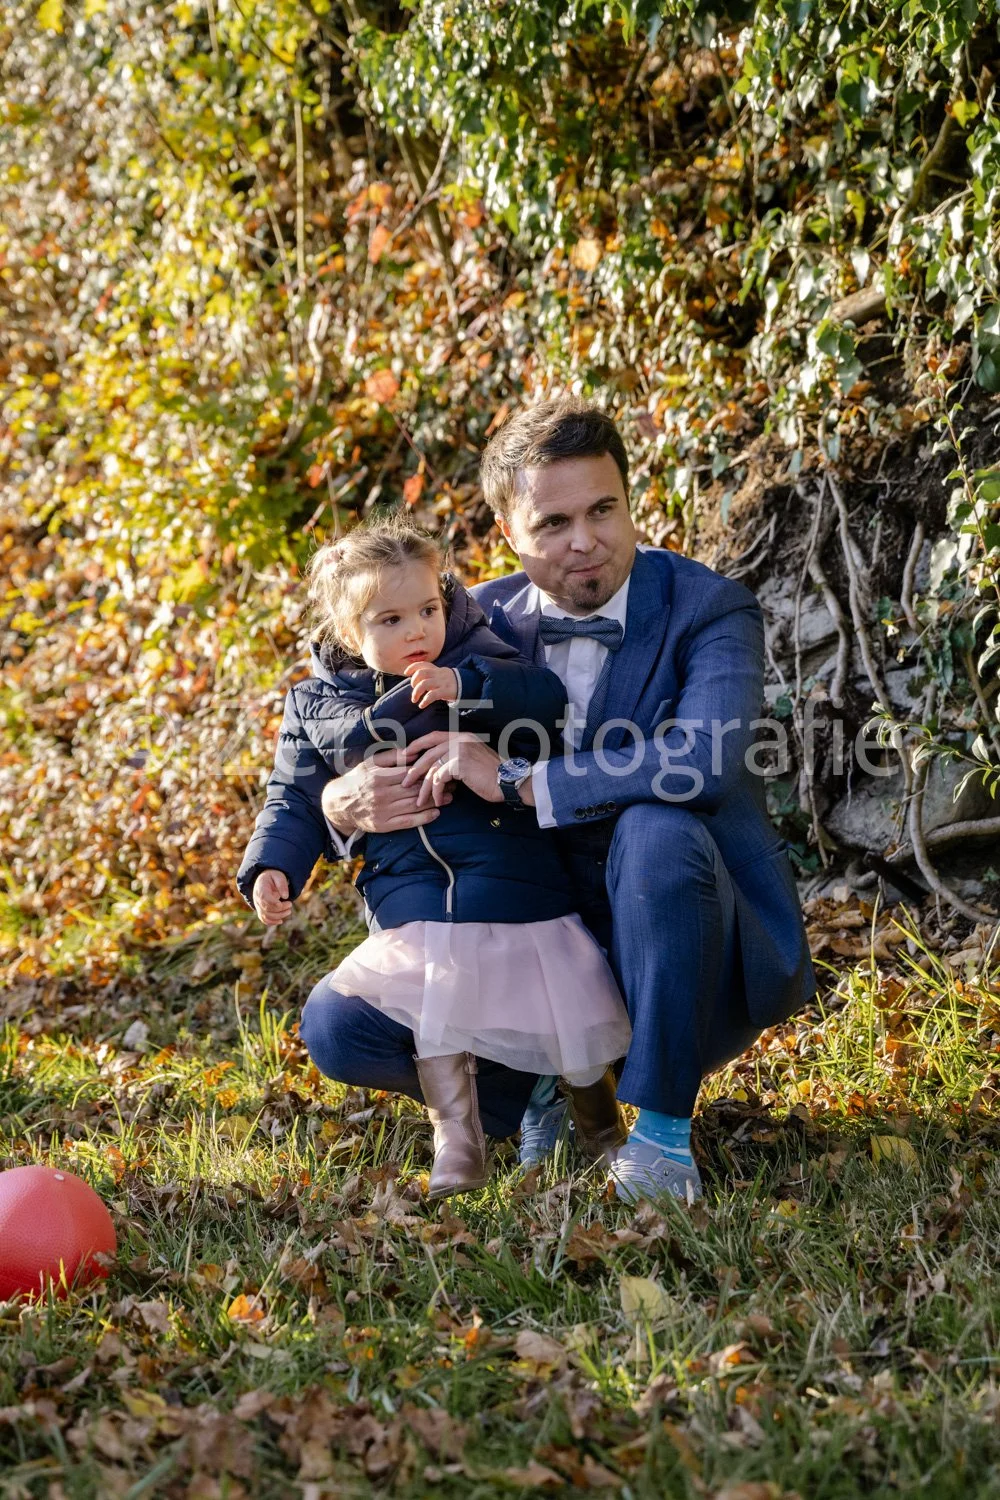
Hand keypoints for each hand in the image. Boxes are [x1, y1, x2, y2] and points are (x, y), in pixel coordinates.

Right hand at [253, 869, 291, 926]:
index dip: (276, 904)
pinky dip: (272, 922)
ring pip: (266, 916)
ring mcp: (258, 905)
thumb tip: (285, 896)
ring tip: (288, 911)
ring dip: (278, 916)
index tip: (288, 902)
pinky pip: (264, 919)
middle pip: (267, 909)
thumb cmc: (273, 877)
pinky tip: (281, 921)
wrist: (265, 880)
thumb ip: (282, 884)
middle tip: (290, 904)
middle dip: (280, 910)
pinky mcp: (260, 910)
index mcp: (260, 889)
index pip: (266, 899)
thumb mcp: (278, 876)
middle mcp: (257, 898)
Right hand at [320, 748, 451, 833]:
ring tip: (449, 797)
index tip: (442, 768)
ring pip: (414, 805)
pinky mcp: (383, 825)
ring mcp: (382, 811)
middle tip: (452, 782)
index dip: (428, 770)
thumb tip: (414, 751)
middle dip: (435, 786)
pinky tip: (436, 813)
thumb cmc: (358, 779)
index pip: (409, 773)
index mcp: (379, 777)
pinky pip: (407, 822)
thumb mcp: (371, 763)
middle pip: (414, 789)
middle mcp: (381, 794)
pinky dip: (423, 818)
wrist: (339, 804)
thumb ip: (392, 757)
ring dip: (434, 802)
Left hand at [402, 730, 505, 808]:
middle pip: (428, 752)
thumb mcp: (473, 760)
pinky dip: (436, 792)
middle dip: (414, 768)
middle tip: (405, 781)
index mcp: (462, 736)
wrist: (509, 781)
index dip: (417, 744)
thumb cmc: (493, 776)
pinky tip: (438, 801)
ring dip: (423, 786)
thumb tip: (436, 769)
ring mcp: (459, 749)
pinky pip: (439, 779)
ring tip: (419, 800)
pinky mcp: (459, 763)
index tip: (406, 755)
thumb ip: (456, 758)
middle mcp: (460, 739)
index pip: (433, 736)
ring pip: (432, 768)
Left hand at [404, 661, 460, 708]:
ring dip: (416, 692)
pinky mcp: (446, 691)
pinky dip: (424, 701)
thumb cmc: (448, 682)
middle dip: (413, 681)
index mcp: (436, 670)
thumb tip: (414, 679)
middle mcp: (438, 674)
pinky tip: (422, 705)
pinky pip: (432, 695)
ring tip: (414, 699)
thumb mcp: (440, 675)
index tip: (406, 672)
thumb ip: (429, 675)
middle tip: (413, 689)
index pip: (423, 664)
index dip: (413, 667)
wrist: (466, 686)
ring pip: (424, 684)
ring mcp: (442, 682)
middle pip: (421, 673)